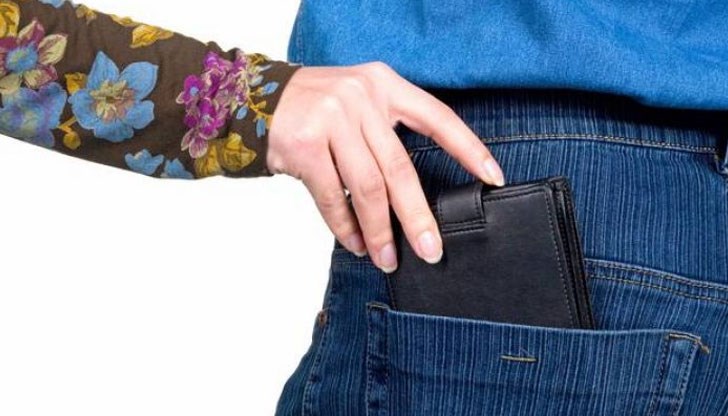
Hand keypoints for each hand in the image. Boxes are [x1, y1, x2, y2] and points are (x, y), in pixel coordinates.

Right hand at [267, 62, 504, 272]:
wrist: (254, 98)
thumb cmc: (315, 108)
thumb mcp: (358, 101)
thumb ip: (386, 132)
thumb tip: (411, 196)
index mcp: (384, 85)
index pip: (438, 118)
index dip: (469, 149)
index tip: (494, 178)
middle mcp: (361, 98)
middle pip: (401, 168)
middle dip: (418, 216)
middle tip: (431, 250)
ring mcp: (332, 119)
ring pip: (368, 188)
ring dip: (379, 231)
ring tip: (387, 258)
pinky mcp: (305, 144)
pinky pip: (334, 197)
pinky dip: (346, 227)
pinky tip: (355, 244)